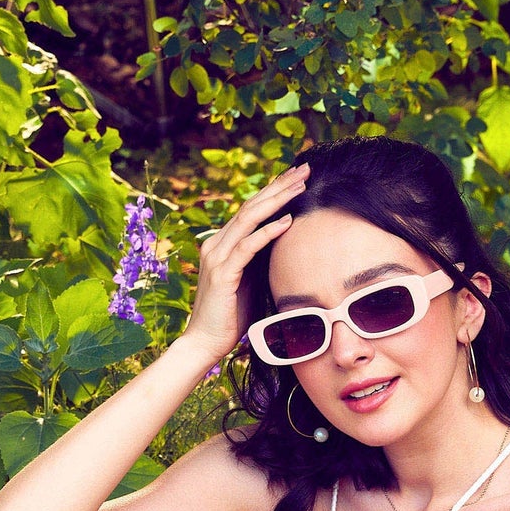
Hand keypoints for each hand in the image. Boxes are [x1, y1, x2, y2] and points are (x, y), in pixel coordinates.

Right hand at [180, 162, 308, 366]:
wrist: (204, 343)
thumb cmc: (230, 317)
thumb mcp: (249, 281)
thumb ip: (260, 261)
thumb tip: (286, 244)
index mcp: (222, 244)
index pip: (251, 209)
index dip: (274, 190)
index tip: (298, 176)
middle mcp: (217, 244)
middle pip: (251, 205)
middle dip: (279, 185)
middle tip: (304, 167)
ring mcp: (217, 257)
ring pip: (249, 218)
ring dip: (277, 200)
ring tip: (300, 185)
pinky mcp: (222, 273)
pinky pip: (248, 246)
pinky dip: (268, 231)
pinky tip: (288, 221)